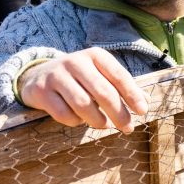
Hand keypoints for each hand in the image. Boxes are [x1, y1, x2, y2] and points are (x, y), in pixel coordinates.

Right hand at [18, 47, 149, 132]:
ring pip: (83, 104)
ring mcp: (56, 75)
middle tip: (128, 127)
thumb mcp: (100, 75)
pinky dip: (75, 121)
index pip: (119, 75)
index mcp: (95, 55)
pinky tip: (80, 120)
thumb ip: (122, 87)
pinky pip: (63, 114)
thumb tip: (145, 102)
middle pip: (103, 92)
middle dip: (118, 113)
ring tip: (104, 124)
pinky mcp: (41, 91)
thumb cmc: (79, 78)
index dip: (132, 94)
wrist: (38, 75)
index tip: (142, 111)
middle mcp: (76, 62)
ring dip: (97, 119)